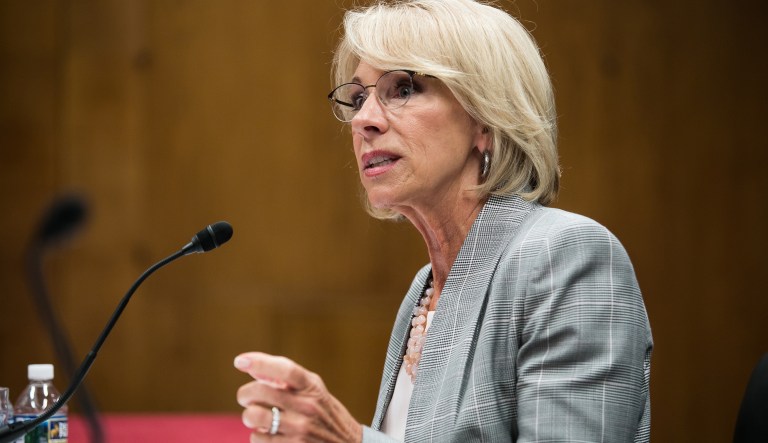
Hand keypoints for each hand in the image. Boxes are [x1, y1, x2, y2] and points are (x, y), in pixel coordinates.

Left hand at [235, 352, 362, 441]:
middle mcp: (307, 407)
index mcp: (312, 388)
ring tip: (255, 416)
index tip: (240, 361)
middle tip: (246, 397)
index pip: (285, 369)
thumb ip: (286, 378)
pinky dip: (258, 436)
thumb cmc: (324, 413)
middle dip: (245, 394)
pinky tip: (269, 434)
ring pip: (254, 416)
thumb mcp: (313, 390)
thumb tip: (251, 367)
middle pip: (261, 392)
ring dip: (249, 416)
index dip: (260, 362)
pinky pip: (257, 439)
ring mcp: (300, 430)